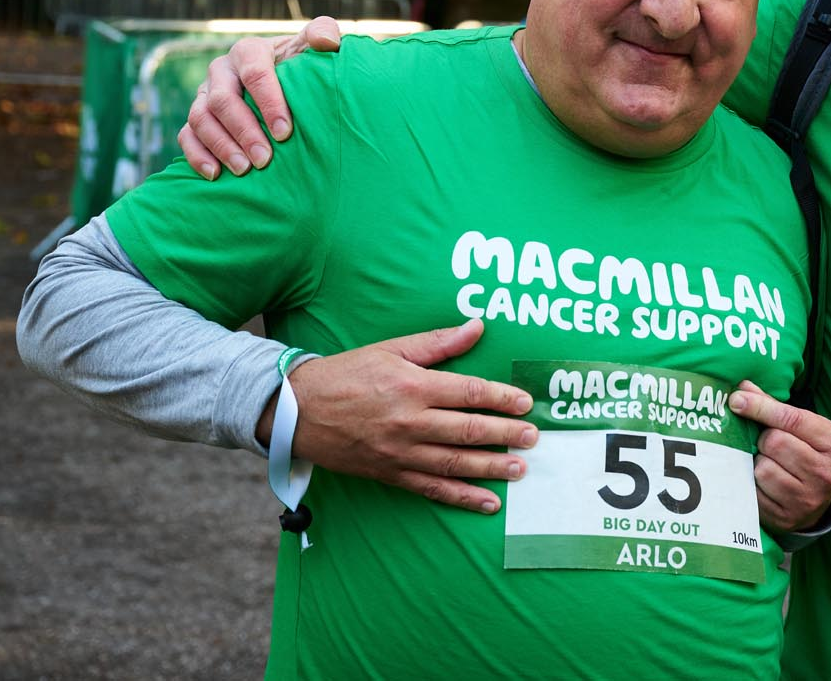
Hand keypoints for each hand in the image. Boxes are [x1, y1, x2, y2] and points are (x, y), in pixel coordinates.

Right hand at [179, 16, 340, 177]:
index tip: (285, 132)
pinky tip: (215, 175)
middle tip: (265, 159)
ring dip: (221, 146)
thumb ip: (323, 34)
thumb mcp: (312, 47)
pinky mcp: (197, 116)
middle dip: (244, 131)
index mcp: (249, 51)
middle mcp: (222, 70)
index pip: (255, 74)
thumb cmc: (299, 63)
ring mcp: (205, 93)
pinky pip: (187, 135)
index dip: (268, 103)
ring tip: (244, 170)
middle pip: (223, 100)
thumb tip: (327, 41)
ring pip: (200, 118)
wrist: (281, 76)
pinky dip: (197, 155)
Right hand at [257, 318, 536, 513]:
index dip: (501, 398)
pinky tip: (487, 502)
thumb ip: (437, 343)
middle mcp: (410, 422)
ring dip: (491, 467)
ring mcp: (400, 452)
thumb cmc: (347, 374)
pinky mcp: (390, 473)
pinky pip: (432, 489)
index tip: (525, 403)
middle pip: (468, 430)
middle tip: (533, 438)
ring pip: (455, 463)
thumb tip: (477, 327)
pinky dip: (461, 497)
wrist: (297, 410)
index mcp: (412, 386)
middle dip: (505, 434)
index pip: (469, 392)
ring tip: (520, 469)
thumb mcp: (391, 349)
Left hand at [729, 382, 830, 533]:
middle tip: (770, 445)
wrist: (821, 501)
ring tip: (770, 464)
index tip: (737, 399)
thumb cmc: (810, 454)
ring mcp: (806, 500)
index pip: (792, 419)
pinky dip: (754, 484)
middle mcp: (824, 473)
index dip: (761, 407)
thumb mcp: (806, 428)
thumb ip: (776, 407)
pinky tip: (765, 483)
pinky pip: (755, 493)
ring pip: (762, 469)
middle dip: (765, 439)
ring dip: (759, 463)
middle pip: (774, 442)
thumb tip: (742, 388)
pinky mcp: (786, 518)